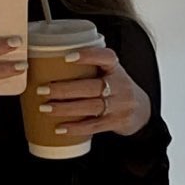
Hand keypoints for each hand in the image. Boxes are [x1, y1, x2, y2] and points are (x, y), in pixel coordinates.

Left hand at [35, 46, 150, 138]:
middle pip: (91, 86)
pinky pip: (94, 125)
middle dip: (64, 89)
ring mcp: (120, 105)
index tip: (67, 57)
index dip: (88, 55)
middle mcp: (120, 85)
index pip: (105, 57)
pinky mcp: (116, 122)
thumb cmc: (116, 87)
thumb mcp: (110, 72)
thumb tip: (49, 65)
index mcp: (116, 68)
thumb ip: (90, 68)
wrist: (142, 110)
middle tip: (42, 90)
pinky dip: (76, 128)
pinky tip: (60, 128)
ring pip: (90, 106)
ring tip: (45, 108)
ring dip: (65, 108)